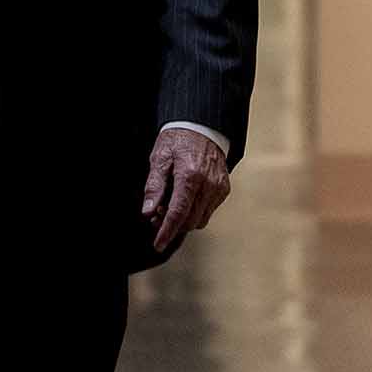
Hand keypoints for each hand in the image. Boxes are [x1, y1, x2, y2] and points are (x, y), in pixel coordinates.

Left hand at [141, 129, 231, 252]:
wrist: (203, 127)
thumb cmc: (179, 140)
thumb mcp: (159, 158)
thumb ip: (154, 187)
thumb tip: (147, 211)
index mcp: (190, 175)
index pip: (178, 212)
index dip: (166, 231)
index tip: (158, 244)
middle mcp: (208, 184)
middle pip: (189, 220)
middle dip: (172, 225)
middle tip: (156, 215)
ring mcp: (219, 187)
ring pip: (200, 220)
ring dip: (183, 220)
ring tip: (170, 205)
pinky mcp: (224, 189)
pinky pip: (208, 211)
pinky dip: (195, 212)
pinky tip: (185, 199)